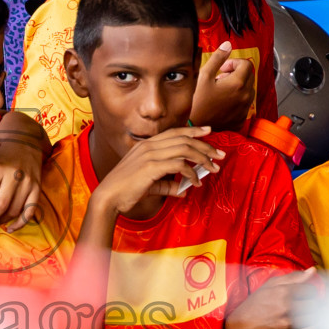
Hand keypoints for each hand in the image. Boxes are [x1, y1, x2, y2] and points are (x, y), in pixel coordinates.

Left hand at [0, 127, 46, 230]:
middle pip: (1, 205)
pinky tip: (11, 228)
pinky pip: (30, 211)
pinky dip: (20, 223)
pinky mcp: (37, 188)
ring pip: (14, 210)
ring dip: (2, 220)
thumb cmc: (1, 160)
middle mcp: (15, 175)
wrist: (24, 144)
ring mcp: (28, 182)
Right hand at [92, 127, 225, 215]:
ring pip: (185, 149)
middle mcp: (149, 146)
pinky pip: (179, 165)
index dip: (193, 130)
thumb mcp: (149, 185)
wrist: (108, 198)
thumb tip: (182, 190)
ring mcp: (150, 155)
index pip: (174, 132)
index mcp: (146, 145)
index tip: (208, 131)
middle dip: (205, 146)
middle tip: (220, 154)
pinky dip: (191, 173)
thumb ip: (166, 185)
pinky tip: (195, 183)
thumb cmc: (126, 191)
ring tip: (213, 168)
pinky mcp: (151, 167)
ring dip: (203, 158)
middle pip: (184, 139)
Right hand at [190, 41, 255, 130]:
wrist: (193, 125)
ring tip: (221, 91)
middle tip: (220, 78)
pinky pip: (244, 105)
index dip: (234, 63)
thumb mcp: (204, 75)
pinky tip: (223, 103)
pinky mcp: (241, 119)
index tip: (223, 68)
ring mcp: (244, 109)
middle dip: (237, 74)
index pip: (247, 64)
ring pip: (248, 90)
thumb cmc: (196, 101)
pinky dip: (237, 101)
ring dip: (238, 87)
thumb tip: (228, 45)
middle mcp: (245, 96)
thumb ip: (218, 58)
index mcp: (238, 84)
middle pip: (249, 76)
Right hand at [225, 268, 317, 328]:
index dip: (309, 293)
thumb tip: (313, 270)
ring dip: (313, 317)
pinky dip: (311, 328)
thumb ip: (293, 277)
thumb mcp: (269, 286)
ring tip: (305, 316)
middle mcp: (287, 307)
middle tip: (306, 307)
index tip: (304, 296)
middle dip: (313, 305)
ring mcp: (288, 323)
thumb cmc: (254, 306)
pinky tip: (303, 326)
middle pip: (315, 304)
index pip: (311, 290)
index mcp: (283, 292)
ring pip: (315, 318)